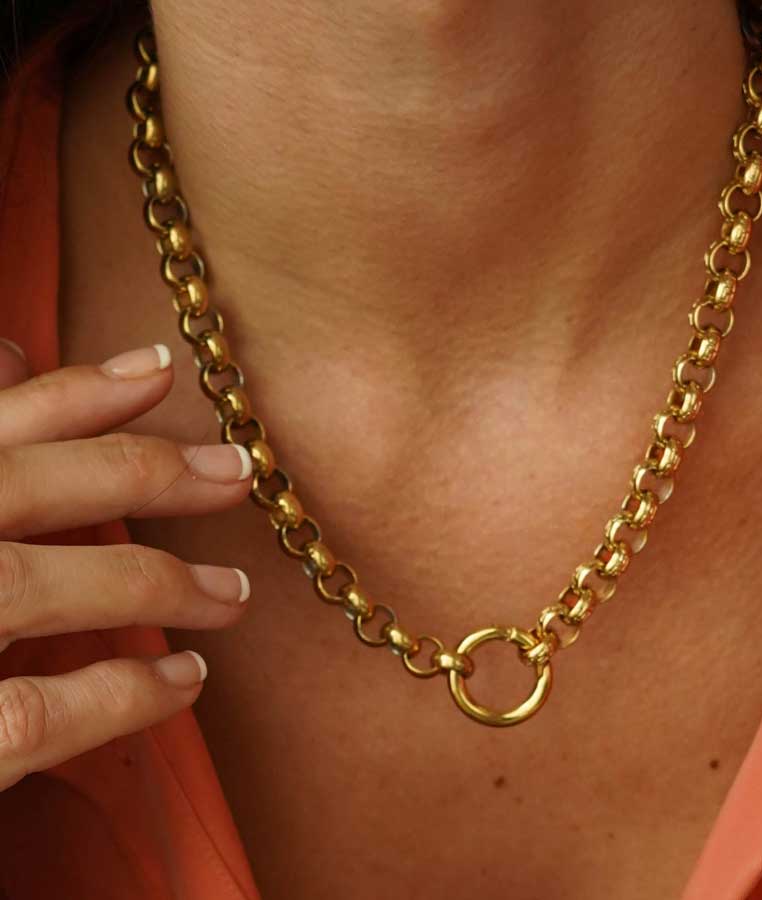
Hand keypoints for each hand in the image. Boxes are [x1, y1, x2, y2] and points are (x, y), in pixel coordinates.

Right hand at [0, 339, 252, 791]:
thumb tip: (13, 354)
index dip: (75, 391)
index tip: (158, 369)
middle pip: (21, 485)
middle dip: (141, 470)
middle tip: (235, 472)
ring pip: (37, 587)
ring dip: (156, 583)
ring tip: (234, 594)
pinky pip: (35, 712)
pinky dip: (124, 693)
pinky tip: (186, 680)